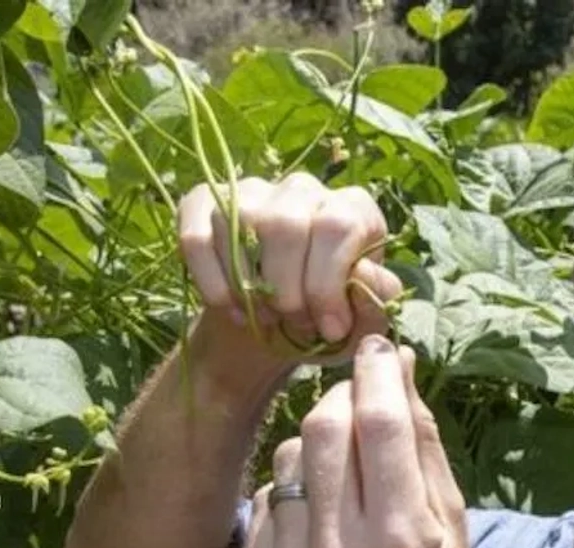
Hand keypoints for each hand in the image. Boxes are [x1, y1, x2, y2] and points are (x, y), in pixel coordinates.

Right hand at [177, 174, 399, 364]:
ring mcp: (251, 191)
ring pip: (241, 223)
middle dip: (289, 290)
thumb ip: (377, 302)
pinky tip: (232, 310)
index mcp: (353, 209)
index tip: (330, 329)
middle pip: (287, 224)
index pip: (338, 225)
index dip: (330, 284)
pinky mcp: (202, 205)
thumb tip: (364, 274)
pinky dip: (213, 283)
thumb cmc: (323, 324)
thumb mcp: (359, 326)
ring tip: (267, 319)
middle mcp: (304, 189)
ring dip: (250, 287)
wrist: (269, 331)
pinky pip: (197, 237)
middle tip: (295, 325)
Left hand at [238, 337, 472, 547]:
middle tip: (359, 399)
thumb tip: (396, 360)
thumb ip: (421, 438)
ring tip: (345, 477)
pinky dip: (293, 494)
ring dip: (316, 448)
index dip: (377, 373)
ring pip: (288, 459)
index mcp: (403, 539)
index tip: (377, 349)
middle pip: (325, 430)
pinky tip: (320, 521)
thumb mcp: (451, 517)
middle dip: (342, 399)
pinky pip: (268, 501)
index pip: (381, 424)